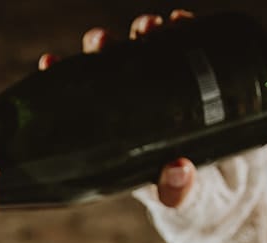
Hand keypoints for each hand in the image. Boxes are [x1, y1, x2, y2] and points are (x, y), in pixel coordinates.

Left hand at [38, 10, 197, 208]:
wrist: (217, 188)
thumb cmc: (185, 195)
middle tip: (102, 40)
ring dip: (141, 32)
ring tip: (149, 26)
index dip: (60, 78)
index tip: (48, 61)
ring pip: (142, 51)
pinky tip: (180, 20)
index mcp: (112, 133)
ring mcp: (158, 89)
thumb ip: (176, 191)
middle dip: (101, 46)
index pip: (79, 99)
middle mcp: (129, 105)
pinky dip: (179, 30)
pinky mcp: (188, 80)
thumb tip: (178, 170)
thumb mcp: (178, 197)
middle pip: (107, 67)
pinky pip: (181, 48)